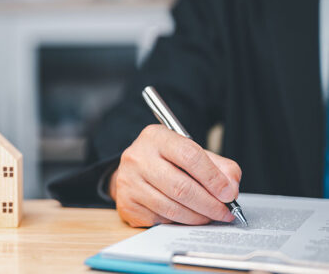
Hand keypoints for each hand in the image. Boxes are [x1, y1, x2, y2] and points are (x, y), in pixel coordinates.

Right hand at [109, 125, 240, 226]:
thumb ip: (217, 166)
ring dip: (197, 216)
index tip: (228, 193)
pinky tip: (187, 217)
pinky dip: (179, 222)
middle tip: (224, 212)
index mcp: (156, 137)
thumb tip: (231, 189)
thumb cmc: (166, 160)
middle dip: (209, 204)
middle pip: (181, 187)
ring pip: (171, 207)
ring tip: (210, 216)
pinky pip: (160, 219)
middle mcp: (138, 157)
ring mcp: (129, 181)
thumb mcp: (191, 152)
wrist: (132, 170)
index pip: (190, 156)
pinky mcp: (127, 203)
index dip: (213, 178)